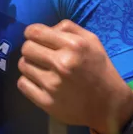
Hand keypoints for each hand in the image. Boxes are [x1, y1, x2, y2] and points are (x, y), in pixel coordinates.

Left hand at [18, 20, 132, 133]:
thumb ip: (67, 28)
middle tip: (41, 56)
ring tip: (43, 70)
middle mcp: (62, 64)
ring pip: (23, 65)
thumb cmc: (99, 69)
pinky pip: (22, 84)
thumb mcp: (91, 41)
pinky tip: (41, 83)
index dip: (32, 33)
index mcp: (74, 46)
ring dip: (30, 65)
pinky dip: (29, 82)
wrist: (109, 105)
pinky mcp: (46, 101)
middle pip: (26, 48)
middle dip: (32, 49)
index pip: (35, 32)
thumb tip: (45, 29)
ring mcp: (53, 84)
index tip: (37, 39)